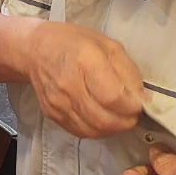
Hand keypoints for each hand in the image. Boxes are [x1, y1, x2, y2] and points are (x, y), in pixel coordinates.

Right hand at [22, 22, 146, 137]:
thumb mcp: (108, 45)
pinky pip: (80, 132)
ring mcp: (58, 103)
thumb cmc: (73, 42)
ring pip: (93, 130)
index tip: (139, 103)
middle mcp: (69, 85)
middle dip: (126, 121)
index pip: (113, 97)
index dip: (132, 106)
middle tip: (132, 113)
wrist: (34, 49)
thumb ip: (128, 72)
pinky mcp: (52, 114)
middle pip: (104, 119)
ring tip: (118, 117)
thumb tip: (141, 100)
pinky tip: (101, 118)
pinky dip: (97, 130)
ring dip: (113, 129)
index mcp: (85, 61)